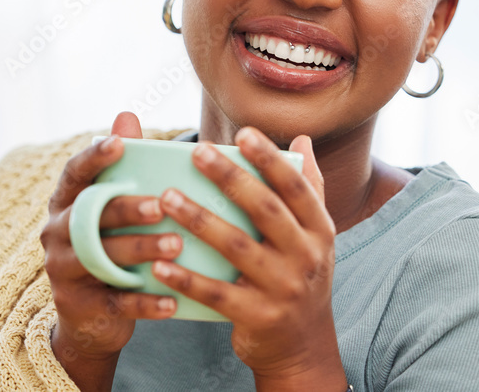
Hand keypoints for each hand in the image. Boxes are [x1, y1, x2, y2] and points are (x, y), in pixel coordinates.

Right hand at [40, 111, 181, 389]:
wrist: (90, 318)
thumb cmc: (110, 244)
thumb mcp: (110, 207)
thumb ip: (122, 165)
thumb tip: (127, 114)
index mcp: (66, 204)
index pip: (74, 175)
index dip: (94, 158)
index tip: (119, 144)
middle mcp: (57, 234)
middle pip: (91, 217)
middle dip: (127, 209)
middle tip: (162, 205)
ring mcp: (64, 271)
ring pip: (103, 258)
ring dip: (141, 250)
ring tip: (176, 245)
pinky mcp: (80, 307)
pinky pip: (115, 304)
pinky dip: (145, 303)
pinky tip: (173, 300)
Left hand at [151, 127, 347, 388]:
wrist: (302, 345)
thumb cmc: (300, 275)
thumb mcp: (314, 236)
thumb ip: (308, 188)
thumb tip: (302, 140)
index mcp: (319, 230)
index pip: (296, 187)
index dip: (270, 159)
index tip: (243, 133)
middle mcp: (306, 257)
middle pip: (265, 210)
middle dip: (230, 178)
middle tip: (197, 152)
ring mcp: (283, 289)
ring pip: (237, 247)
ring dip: (200, 220)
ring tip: (167, 198)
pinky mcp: (258, 317)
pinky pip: (217, 294)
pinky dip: (187, 279)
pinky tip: (160, 263)